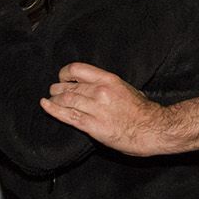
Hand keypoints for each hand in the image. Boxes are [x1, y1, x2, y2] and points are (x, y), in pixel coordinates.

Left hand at [41, 62, 170, 156]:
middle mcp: (99, 91)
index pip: (78, 69)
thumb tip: (94, 86)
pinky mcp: (92, 125)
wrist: (153, 129)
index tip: (62, 77)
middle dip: (58, 88)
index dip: (65, 73)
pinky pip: (67, 116)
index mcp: (108, 79)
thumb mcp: (126, 88)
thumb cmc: (143, 111)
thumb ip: (108, 86)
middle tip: (53, 90)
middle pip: (69, 86)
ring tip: (50, 100)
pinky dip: (53, 110)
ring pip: (66, 100)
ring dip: (55, 99)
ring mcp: (95, 108)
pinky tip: (45, 105)